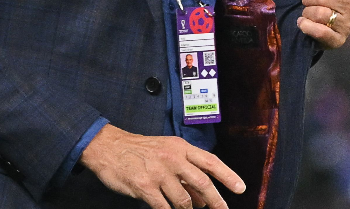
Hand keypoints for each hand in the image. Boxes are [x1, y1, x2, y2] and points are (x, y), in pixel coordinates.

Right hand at [80, 124, 244, 208]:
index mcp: (180, 147)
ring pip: (184, 201)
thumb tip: (205, 200)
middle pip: (202, 183)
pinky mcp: (144, 187)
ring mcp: (158, 173)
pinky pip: (164, 208)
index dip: (227, 175)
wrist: (109, 147)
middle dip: (217, 202)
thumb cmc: (140, 151)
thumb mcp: (166, 154)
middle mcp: (172, 158)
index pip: (210, 161)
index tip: (240, 188)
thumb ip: (186, 174)